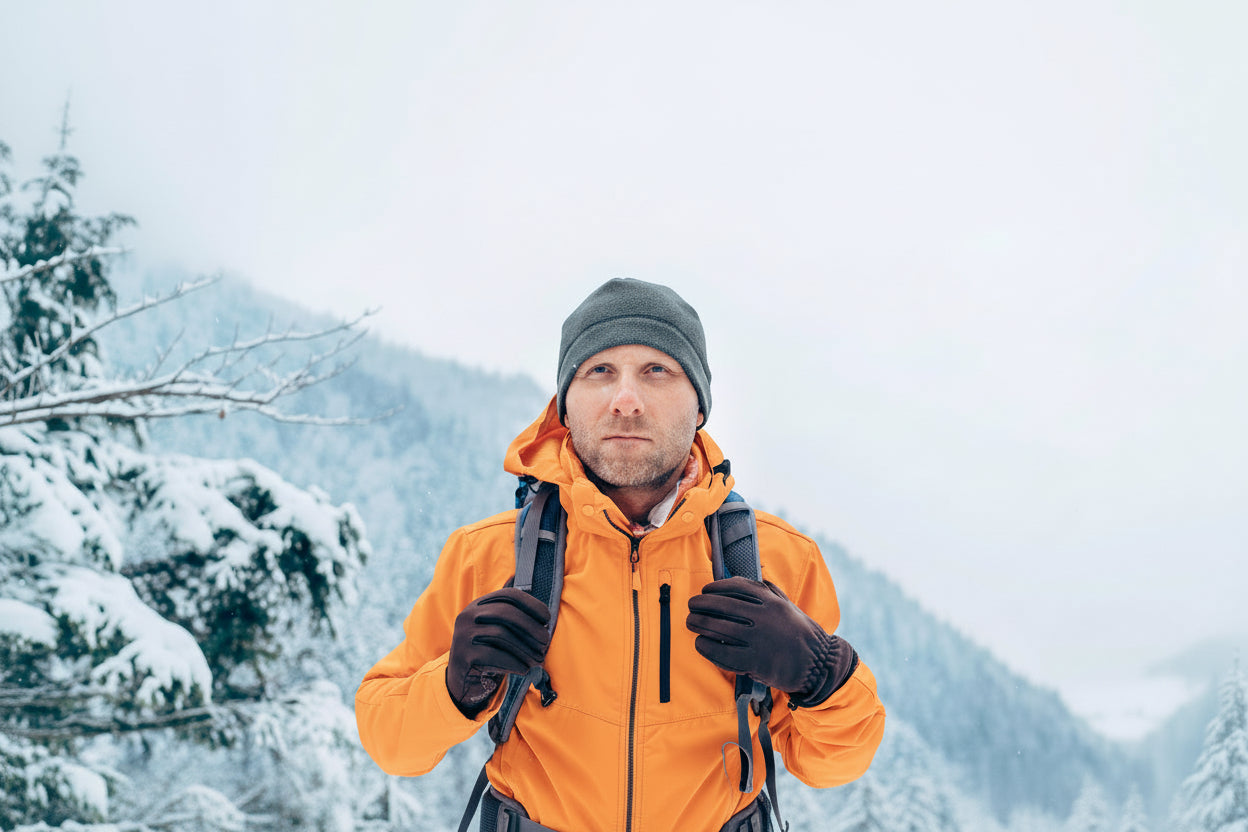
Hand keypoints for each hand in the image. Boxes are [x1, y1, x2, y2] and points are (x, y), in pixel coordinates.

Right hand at [446, 587, 551, 717]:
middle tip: (546, 641)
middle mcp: (468, 615)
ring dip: (525, 648)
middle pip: (505, 612)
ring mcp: (463, 635)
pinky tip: (525, 669)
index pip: (509, 595)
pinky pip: (493, 655)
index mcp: (479, 604)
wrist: (464, 681)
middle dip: (530, 626)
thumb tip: (545, 621)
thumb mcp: (498, 632)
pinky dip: (514, 662)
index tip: (548, 618)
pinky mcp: (463, 655)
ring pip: (501, 634)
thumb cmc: (489, 653)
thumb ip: (516, 621)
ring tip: (539, 659)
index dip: (531, 604)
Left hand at [686, 576, 856, 706]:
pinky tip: (700, 643)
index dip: (715, 587)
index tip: (705, 590)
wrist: (818, 664)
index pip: (735, 586)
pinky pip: (721, 653)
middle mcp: (764, 617)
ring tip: (691, 623)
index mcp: (771, 601)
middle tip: (691, 606)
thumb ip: (766, 590)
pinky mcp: (754, 663)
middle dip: (700, 604)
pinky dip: (706, 647)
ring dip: (698, 624)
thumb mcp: (786, 604)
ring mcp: (758, 640)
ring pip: (718, 628)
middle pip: (721, 606)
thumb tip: (737, 578)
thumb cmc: (799, 632)